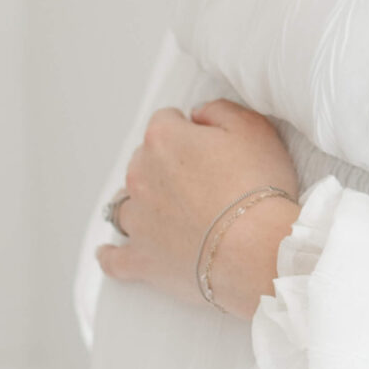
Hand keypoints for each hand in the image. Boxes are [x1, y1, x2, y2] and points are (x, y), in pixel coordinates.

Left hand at [95, 96, 300, 316]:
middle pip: (143, 161)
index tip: (206, 145)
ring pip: (126, 204)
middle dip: (165, 168)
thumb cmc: (258, 188)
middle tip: (199, 183)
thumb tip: (198, 115)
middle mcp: (141, 175)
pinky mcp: (141, 258)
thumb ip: (219, 110)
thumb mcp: (253, 128)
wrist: (256, 248)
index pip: (165, 121)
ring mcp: (138, 219)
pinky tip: (110, 253)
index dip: (189, 132)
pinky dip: (113, 255)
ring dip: (142, 206)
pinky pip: (115, 258)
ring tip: (164, 215)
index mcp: (164, 139)